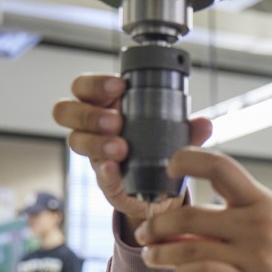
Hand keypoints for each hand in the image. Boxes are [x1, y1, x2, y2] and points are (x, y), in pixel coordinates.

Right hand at [53, 74, 212, 239]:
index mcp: (106, 105)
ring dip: (96, 141)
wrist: (160, 188)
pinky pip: (96, 174)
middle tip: (116, 121)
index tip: (119, 86)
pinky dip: (105, 171)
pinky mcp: (104, 180)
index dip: (95, 84)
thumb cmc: (157, 148)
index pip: (84, 87)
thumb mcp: (174, 133)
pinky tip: (114, 168)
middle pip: (66, 110)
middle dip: (89, 113)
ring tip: (120, 148)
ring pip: (74, 140)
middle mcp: (92, 127)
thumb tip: (205, 123)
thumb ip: (188, 128)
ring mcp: (93, 153)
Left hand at [135, 148, 271, 271]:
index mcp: (261, 201)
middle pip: (191, 215)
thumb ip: (230, 214)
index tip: (170, 167)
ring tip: (153, 254)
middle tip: (146, 231)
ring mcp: (256, 259)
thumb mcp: (271, 217)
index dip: (187, 159)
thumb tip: (182, 218)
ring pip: (190, 249)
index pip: (219, 167)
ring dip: (161, 252)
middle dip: (157, 224)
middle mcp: (258, 226)